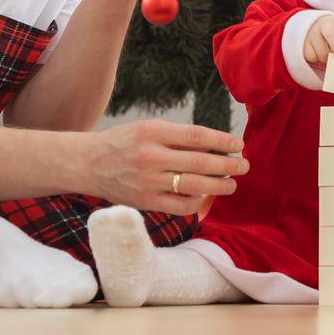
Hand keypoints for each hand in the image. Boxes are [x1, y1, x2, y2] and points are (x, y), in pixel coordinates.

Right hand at [84, 119, 248, 215]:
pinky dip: (197, 201)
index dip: (223, 140)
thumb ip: (178, 136)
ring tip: (232, 183)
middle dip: (228, 164)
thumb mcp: (148, 128)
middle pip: (201, 162)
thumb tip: (216, 145)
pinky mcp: (145, 202)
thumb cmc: (124, 142)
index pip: (197, 136)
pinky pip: (180, 206)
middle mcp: (151, 156)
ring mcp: (148, 181)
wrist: (89, 163)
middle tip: (245, 165)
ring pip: (194, 185)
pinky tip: (204, 196)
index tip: (239, 144)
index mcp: (153, 132)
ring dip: (219, 185)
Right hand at [302, 6, 333, 64]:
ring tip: (328, 57)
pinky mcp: (303, 43)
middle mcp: (323, 24)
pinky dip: (317, 60)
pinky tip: (318, 55)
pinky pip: (312, 57)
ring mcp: (311, 33)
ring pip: (322, 52)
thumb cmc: (330, 37)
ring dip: (327, 59)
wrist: (309, 33)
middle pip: (330, 35)